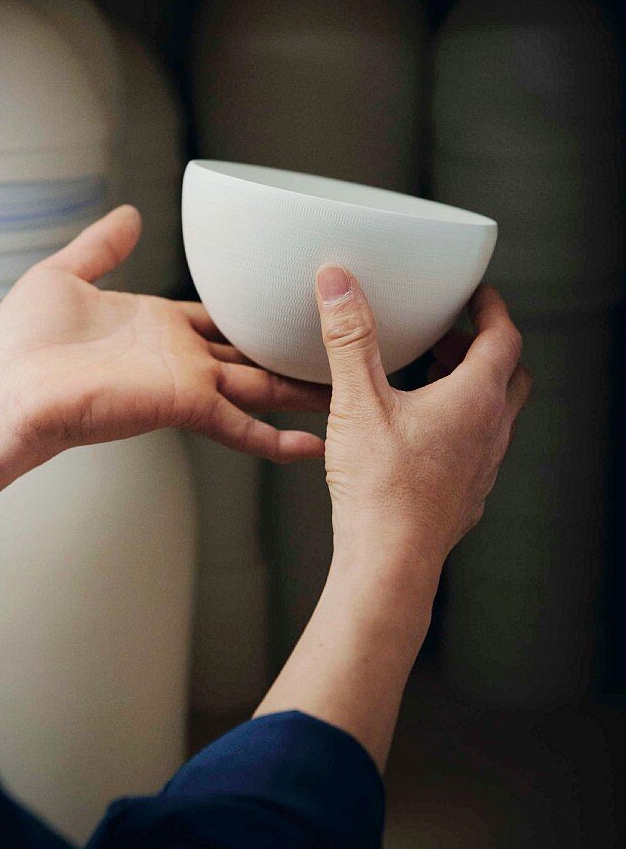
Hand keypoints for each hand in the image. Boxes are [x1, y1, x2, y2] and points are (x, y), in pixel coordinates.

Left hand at [0, 207, 327, 462]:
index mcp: (157, 324)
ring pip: (261, 385)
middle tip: (339, 347)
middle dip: (292, 353)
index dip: (252, 312)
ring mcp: (186, 382)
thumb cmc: (21, 344)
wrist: (6, 392)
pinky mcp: (183, 404)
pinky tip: (312, 447)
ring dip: (302, 392)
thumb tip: (129, 214)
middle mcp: (179, 355)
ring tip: (349, 392)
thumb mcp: (63, 275)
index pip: (218, 317)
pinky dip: (275, 440)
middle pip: (252, 353)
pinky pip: (240, 425)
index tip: (287, 306)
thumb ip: (101, 247)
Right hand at [314, 268, 530, 570]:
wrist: (390, 562)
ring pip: (493, 413)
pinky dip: (457, 425)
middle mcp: (490, 431)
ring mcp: (483, 466)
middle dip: (481, 347)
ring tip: (426, 378)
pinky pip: (476, 447)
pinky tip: (417, 432)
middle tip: (446, 335)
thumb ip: (350, 337)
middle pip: (508, 373)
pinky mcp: (467, 494)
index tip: (477, 294)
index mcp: (475, 399)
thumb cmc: (381, 489)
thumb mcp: (358, 400)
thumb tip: (340, 285)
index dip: (491, 308)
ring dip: (469, 387)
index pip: (504, 337)